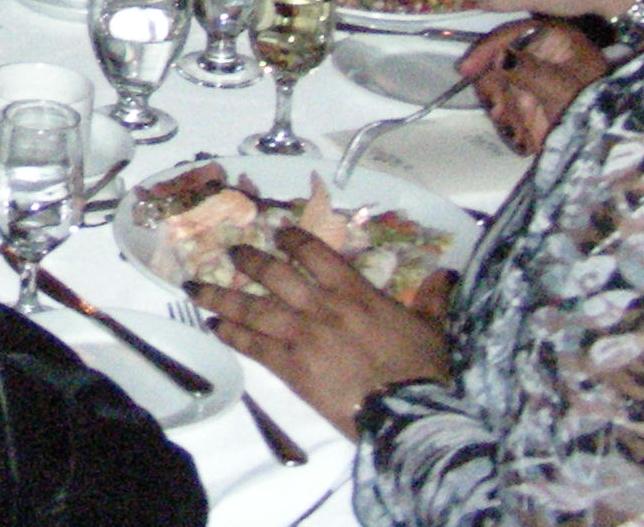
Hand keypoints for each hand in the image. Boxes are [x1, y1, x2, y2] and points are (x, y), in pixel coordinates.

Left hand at [193, 228, 452, 435]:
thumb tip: (446, 275)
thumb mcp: (432, 329)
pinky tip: (215, 327)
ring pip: (254, 308)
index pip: (316, 254)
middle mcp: (322, 307)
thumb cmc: (423, 371)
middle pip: (275, 274)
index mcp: (355, 292)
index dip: (293, 239)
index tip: (277, 230)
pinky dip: (232, 334)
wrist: (408, 413)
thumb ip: (433, 298)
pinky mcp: (293, 368)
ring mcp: (303, 336)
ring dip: (223, 295)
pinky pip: (254, 346)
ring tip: (197, 287)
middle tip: (231, 251)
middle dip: (249, 260)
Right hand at [458, 16, 606, 156]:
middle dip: (497, 89)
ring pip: (502, 84)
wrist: (612, 143)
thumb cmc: (592, 106)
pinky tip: (520, 136)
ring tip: (516, 130)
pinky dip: (510, 119)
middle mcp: (545, 52)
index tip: (466, 70)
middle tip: (497, 112)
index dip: (488, 51)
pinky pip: (510, 102)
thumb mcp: (561, 88)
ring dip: (504, 108)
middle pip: (502, 60)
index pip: (513, 34)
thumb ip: (528, 71)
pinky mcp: (535, 96)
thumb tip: (499, 56)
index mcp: (556, 38)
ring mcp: (539, 75)